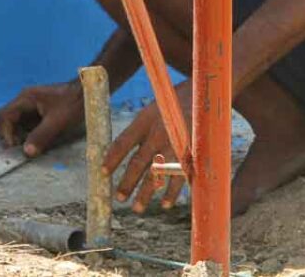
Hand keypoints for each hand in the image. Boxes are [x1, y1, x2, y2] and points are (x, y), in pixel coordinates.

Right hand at [0, 82, 83, 156]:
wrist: (90, 92)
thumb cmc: (74, 104)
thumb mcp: (58, 122)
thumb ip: (41, 136)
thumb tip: (26, 152)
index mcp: (25, 99)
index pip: (3, 116)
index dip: (6, 133)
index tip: (16, 146)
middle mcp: (24, 101)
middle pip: (5, 120)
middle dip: (9, 135)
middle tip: (21, 148)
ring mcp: (31, 106)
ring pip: (15, 123)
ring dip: (18, 136)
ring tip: (30, 146)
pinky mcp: (39, 111)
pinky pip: (26, 124)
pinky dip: (27, 134)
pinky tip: (37, 141)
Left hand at [103, 82, 191, 212]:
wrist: (201, 96)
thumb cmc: (170, 107)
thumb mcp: (149, 113)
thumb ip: (135, 133)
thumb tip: (114, 155)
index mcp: (144, 122)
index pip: (122, 143)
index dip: (111, 159)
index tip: (102, 173)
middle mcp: (158, 133)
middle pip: (138, 163)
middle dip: (127, 183)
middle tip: (119, 198)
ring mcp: (174, 144)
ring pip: (157, 174)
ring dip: (146, 193)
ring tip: (137, 208)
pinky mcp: (190, 152)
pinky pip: (179, 176)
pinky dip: (172, 191)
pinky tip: (165, 203)